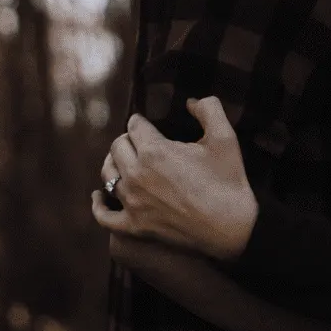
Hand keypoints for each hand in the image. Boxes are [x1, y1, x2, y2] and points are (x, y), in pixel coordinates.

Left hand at [91, 97, 259, 260]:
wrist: (232, 228)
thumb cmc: (228, 182)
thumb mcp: (225, 138)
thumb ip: (209, 109)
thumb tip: (191, 102)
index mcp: (155, 151)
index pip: (135, 126)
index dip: (142, 122)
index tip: (148, 124)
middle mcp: (136, 175)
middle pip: (117, 147)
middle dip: (128, 139)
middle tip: (140, 141)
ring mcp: (132, 203)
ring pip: (108, 175)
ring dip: (114, 163)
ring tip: (123, 161)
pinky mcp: (134, 226)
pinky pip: (104, 215)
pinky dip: (98, 204)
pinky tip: (98, 195)